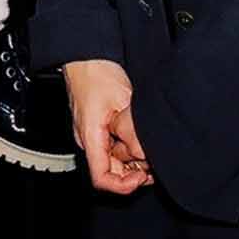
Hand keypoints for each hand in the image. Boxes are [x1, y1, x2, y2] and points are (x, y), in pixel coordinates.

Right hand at [64, 58, 150, 194]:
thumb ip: (133, 132)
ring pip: (113, 158)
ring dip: (132, 157)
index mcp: (89, 137)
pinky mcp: (98, 125)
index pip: (101, 178)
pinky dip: (128, 146)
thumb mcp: (123, 101)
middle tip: (152, 161)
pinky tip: (138, 136)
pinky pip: (113, 144)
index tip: (142, 176)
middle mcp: (88, 139)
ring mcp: (92, 132)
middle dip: (133, 171)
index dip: (123, 185)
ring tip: (146, 144)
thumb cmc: (97, 71)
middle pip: (110, 171)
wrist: (86, 53)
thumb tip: (145, 156)